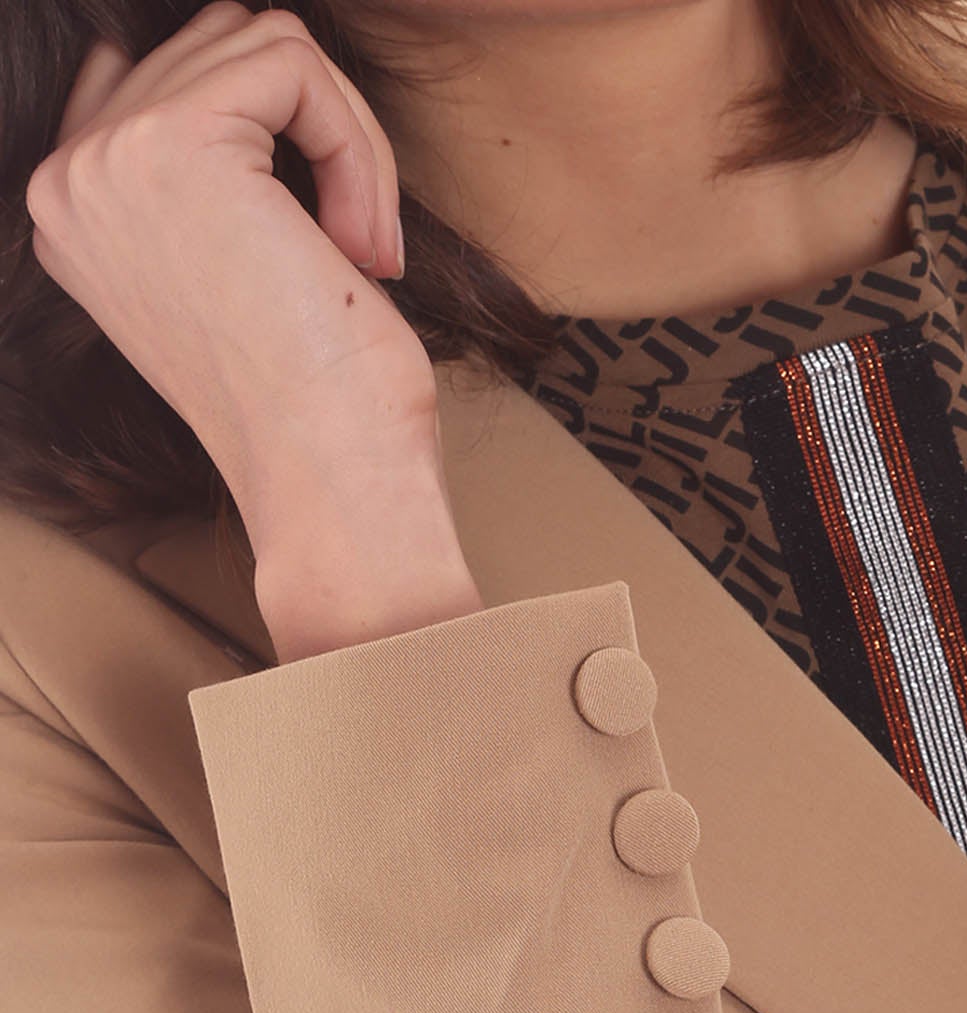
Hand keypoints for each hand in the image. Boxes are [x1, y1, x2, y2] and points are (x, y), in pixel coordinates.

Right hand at [24, 2, 443, 556]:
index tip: (320, 243)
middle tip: (359, 248)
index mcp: (75, 215)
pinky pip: (297, 67)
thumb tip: (257, 64)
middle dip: (319, 134)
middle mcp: (70, 180)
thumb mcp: (234, 269)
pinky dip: (357, 146)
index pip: (166, 79)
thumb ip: (211, 173)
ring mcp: (110, 155)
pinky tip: (363, 245)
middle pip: (222, 48)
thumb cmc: (315, 405)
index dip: (272, 132)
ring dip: (346, 138)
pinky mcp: (178, 139)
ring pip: (265, 45)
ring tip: (362, 246)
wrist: (329, 479)